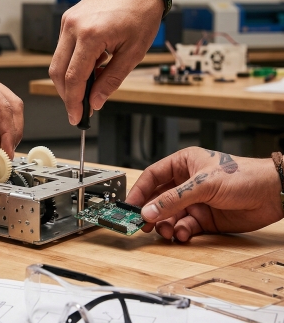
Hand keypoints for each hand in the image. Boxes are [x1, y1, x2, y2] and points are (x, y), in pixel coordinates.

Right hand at [49, 0, 163, 124]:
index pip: (73, 78)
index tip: (77, 117)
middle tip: (80, 108)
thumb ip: (111, 80)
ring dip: (70, 80)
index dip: (74, 102)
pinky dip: (73, 63)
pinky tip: (91, 66)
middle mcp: (73, 26)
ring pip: (58, 61)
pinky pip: (64, 48)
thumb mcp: (133, 53)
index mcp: (90, 35)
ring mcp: (68, 21)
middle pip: (58, 72)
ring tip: (91, 84)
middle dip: (67, 94)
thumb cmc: (142, 12)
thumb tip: (95, 101)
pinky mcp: (69, 19)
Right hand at [125, 147, 282, 240]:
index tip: (128, 205)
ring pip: (169, 215)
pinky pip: (184, 227)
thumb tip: (149, 211)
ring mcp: (194, 201)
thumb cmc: (243, 175)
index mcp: (183, 164)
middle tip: (141, 224)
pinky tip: (182, 234)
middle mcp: (186, 183)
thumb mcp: (203, 184)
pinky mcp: (203, 218)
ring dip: (165, 224)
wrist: (272, 194)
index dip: (139, 191)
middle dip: (150, 212)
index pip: (152, 176)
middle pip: (158, 199)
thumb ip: (173, 199)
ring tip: (165, 231)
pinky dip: (180, 232)